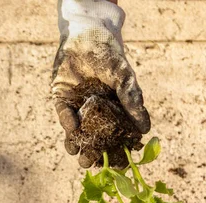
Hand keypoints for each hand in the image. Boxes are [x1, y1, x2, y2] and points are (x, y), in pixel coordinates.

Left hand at [52, 0, 149, 167]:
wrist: (87, 35)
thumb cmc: (110, 56)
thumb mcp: (124, 78)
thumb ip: (132, 100)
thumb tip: (145, 128)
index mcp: (113, 111)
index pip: (115, 135)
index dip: (116, 150)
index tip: (118, 164)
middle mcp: (94, 112)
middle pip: (94, 138)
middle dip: (93, 153)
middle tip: (92, 163)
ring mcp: (76, 107)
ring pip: (76, 132)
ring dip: (76, 145)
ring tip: (79, 156)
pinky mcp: (60, 99)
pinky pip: (63, 114)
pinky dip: (67, 122)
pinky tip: (73, 127)